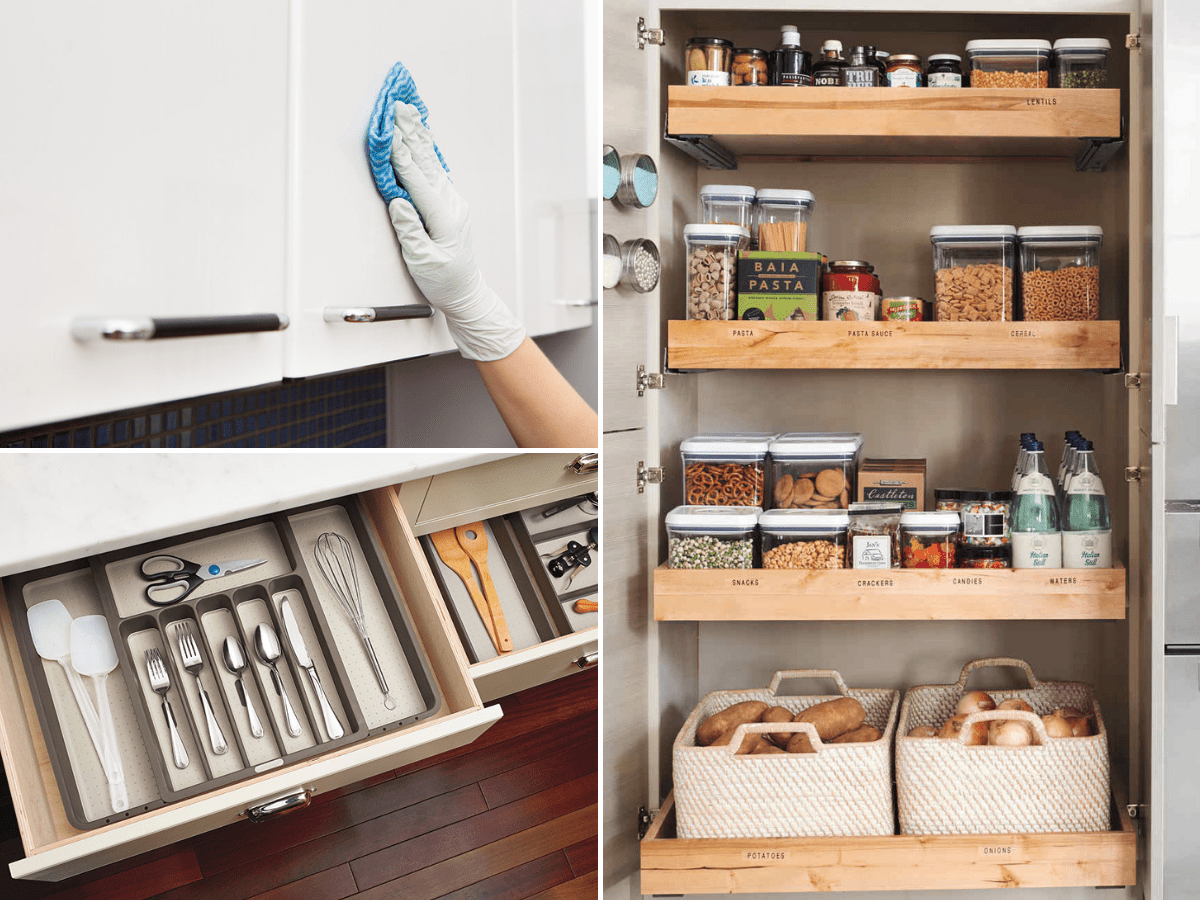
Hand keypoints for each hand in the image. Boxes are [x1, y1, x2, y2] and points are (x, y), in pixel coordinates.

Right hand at [387, 103, 524, 360]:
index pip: (417, 180)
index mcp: (444, 217)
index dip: (401, 154)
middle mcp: (451, 204)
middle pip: (426, 162)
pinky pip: (435, 170)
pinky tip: (421, 138)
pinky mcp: (450, 204)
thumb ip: (410, 231)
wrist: (466, 293)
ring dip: (418, 136)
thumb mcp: (423, 261)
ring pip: (431, 162)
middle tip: (399, 106)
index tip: (391, 130)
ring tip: (408, 112)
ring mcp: (453, 202)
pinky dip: (425, 151)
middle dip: (411, 132)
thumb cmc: (444, 281)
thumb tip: (398, 202)